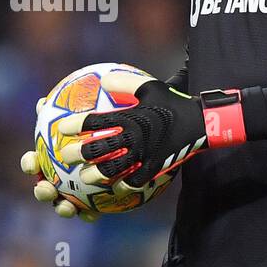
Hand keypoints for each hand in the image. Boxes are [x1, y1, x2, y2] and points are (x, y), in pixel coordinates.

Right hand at [22, 96, 98, 219]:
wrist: (130, 140)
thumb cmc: (101, 123)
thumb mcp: (88, 111)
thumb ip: (64, 108)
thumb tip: (41, 102)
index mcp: (53, 158)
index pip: (35, 161)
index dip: (29, 163)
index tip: (32, 162)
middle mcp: (60, 178)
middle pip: (44, 186)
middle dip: (41, 191)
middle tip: (46, 187)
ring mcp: (76, 194)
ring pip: (63, 204)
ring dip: (61, 208)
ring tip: (66, 207)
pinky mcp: (95, 205)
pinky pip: (89, 212)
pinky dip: (87, 214)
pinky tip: (92, 214)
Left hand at [58, 74, 243, 187]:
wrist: (203, 122)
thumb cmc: (174, 103)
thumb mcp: (151, 87)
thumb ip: (126, 83)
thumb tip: (105, 78)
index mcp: (129, 117)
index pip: (96, 121)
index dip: (77, 126)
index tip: (63, 129)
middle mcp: (133, 137)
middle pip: (99, 148)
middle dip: (78, 154)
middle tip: (64, 157)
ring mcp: (144, 154)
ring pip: (113, 168)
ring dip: (96, 174)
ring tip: (84, 178)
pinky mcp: (156, 167)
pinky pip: (136, 181)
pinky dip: (124, 186)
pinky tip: (116, 188)